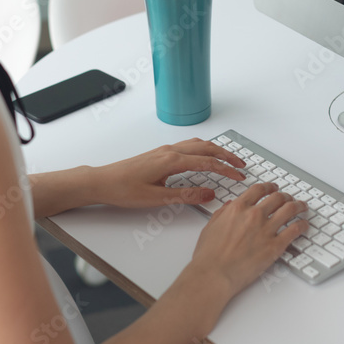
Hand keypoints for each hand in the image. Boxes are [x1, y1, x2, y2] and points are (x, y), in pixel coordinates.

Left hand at [96, 139, 245, 208]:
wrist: (102, 181)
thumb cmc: (124, 190)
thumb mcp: (156, 199)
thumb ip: (185, 196)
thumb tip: (209, 194)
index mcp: (171, 161)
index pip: (207, 162)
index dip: (226, 169)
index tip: (240, 176)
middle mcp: (170, 151)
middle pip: (206, 148)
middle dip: (226, 155)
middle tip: (242, 165)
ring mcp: (164, 150)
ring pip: (197, 144)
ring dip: (215, 150)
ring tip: (228, 159)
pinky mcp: (160, 154)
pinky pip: (188, 146)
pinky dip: (203, 149)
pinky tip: (204, 157)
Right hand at [190, 183, 308, 296]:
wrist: (214, 274)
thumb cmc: (209, 255)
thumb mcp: (211, 226)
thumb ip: (223, 213)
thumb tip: (230, 206)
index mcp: (238, 208)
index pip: (259, 190)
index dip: (269, 186)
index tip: (273, 188)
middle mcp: (254, 215)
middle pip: (277, 197)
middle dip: (286, 196)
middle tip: (289, 198)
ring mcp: (266, 230)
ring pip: (290, 209)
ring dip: (298, 206)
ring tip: (302, 207)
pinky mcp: (275, 246)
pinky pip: (295, 230)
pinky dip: (302, 225)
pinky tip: (304, 225)